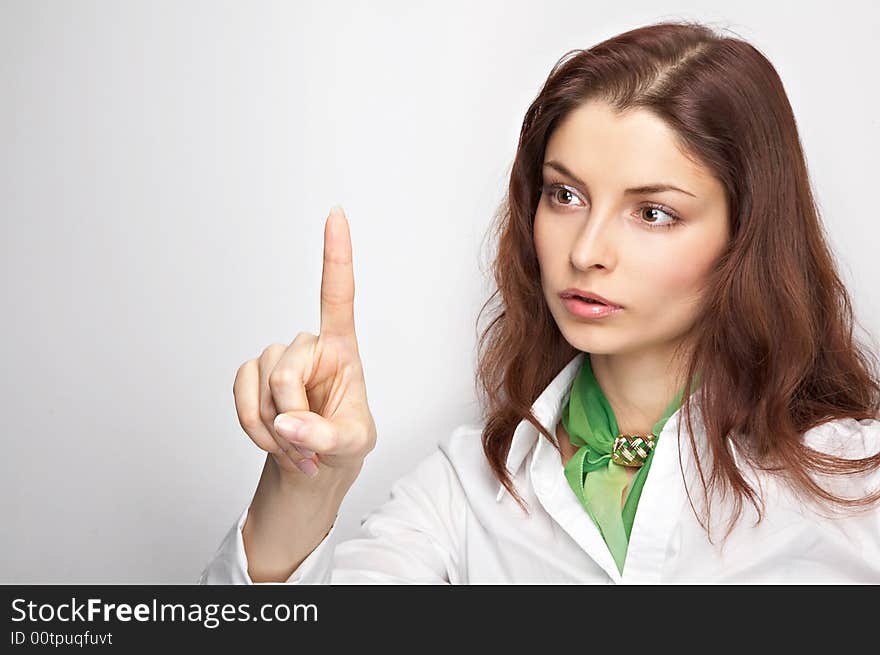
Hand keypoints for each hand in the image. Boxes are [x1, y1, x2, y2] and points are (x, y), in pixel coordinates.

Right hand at [233, 205, 376, 479]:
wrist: (317, 462)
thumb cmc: (344, 440)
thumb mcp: (352, 444)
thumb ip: (326, 436)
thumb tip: (287, 424)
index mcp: (342, 347)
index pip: (338, 294)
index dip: (336, 254)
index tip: (336, 212)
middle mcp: (308, 344)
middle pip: (285, 374)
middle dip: (292, 418)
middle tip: (311, 443)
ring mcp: (276, 358)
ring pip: (262, 389)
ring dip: (275, 430)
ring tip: (298, 445)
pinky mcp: (251, 374)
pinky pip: (240, 398)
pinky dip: (254, 429)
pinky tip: (275, 440)